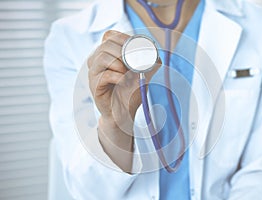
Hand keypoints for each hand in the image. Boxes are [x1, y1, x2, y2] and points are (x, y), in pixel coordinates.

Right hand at [87, 30, 160, 171]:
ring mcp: (94, 74)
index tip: (134, 45)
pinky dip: (116, 76)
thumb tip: (158, 54)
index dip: (121, 37)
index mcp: (108, 55)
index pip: (109, 36)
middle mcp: (98, 62)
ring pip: (101, 57)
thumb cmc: (130, 93)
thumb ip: (150, 64)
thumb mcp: (144, 76)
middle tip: (133, 61)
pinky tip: (124, 81)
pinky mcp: (94, 86)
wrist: (124, 114)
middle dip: (122, 50)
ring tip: (128, 72)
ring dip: (118, 62)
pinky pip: (102, 75)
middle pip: (105, 44)